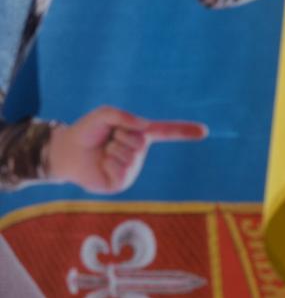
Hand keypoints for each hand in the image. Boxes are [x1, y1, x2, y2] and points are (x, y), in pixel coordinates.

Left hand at [46, 106, 206, 193]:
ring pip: (131, 155)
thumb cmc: (86, 131)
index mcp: (140, 135)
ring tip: (103, 151)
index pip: (167, 132)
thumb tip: (144, 127)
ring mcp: (132, 169)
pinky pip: (122, 170)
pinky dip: (109, 164)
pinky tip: (102, 164)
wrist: (66, 152)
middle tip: (107, 138)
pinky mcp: (121, 183)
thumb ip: (123, 115)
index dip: (185, 131)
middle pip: (141, 140)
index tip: (205, 131)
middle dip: (120, 134)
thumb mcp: (104, 114)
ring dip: (112, 149)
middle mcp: (139, 152)